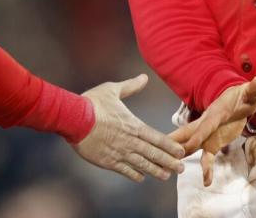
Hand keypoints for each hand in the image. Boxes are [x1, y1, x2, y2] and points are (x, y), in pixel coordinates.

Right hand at [71, 74, 185, 181]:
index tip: (182, 152)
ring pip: (142, 165)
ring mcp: (119, 153)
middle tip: (182, 168)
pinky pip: (125, 170)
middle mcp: (130, 141)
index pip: (158, 138)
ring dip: (156, 171)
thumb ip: (130, 86)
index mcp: (133, 125)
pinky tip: (141, 178)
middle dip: (169, 162)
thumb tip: (144, 77)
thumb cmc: (93, 102)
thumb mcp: (113, 90)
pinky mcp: (107, 161)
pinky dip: (134, 174)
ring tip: (167, 176)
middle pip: (154, 154)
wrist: (74, 118)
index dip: (171, 147)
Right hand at [168, 76, 255, 185]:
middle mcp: (207, 124)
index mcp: (216, 114)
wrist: (239, 99)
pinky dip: (206, 168)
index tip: (190, 144)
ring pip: (190, 145)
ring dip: (181, 156)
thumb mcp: (250, 93)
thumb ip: (254, 89)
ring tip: (170, 170)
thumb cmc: (244, 95)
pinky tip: (206, 182)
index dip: (198, 134)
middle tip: (163, 156)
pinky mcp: (213, 142)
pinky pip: (207, 157)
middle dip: (176, 145)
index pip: (206, 125)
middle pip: (188, 134)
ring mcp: (208, 134)